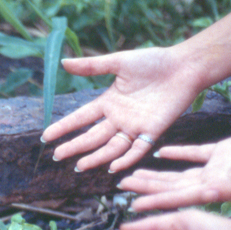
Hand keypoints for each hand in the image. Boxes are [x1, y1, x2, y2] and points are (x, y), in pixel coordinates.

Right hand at [41, 47, 202, 172]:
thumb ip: (92, 66)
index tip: (46, 136)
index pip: (81, 118)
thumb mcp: (119, 62)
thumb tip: (64, 62)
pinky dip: (125, 159)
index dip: (65, 127)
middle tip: (57, 155)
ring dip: (96, 157)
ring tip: (80, 165)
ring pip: (111, 147)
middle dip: (74, 146)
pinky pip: (137, 149)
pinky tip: (112, 168)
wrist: (183, 67)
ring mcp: (134, 127)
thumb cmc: (153, 62)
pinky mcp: (152, 132)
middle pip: (92, 136)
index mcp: (109, 102)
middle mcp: (119, 118)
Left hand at [119, 125, 230, 211]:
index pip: (178, 198)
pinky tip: (159, 152)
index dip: (156, 202)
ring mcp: (215, 169)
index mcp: (215, 190)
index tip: (133, 206)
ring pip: (177, 174)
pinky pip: (193, 154)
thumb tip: (207, 195)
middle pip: (172, 187)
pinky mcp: (220, 153)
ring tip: (132, 174)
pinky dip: (176, 154)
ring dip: (155, 174)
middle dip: (147, 188)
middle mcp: (211, 183)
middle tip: (121, 186)